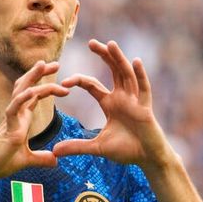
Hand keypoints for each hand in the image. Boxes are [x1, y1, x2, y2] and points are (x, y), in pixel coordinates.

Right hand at [0, 61, 69, 179]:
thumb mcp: (25, 160)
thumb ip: (41, 159)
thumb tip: (55, 161)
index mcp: (21, 119)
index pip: (34, 96)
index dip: (46, 86)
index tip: (61, 79)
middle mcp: (15, 115)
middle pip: (27, 87)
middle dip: (41, 74)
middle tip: (56, 63)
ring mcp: (10, 120)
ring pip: (21, 92)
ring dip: (32, 78)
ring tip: (43, 64)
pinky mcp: (7, 130)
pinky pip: (13, 110)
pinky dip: (22, 99)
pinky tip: (31, 90)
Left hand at [53, 39, 170, 167]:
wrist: (148, 159)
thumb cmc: (126, 150)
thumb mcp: (97, 147)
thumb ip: (77, 147)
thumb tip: (55, 151)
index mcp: (110, 103)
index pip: (92, 85)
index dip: (79, 80)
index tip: (64, 82)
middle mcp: (123, 97)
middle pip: (112, 70)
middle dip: (103, 56)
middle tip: (91, 42)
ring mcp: (135, 100)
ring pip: (126, 74)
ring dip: (119, 59)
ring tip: (110, 44)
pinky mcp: (145, 107)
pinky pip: (143, 88)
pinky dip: (140, 75)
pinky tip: (136, 61)